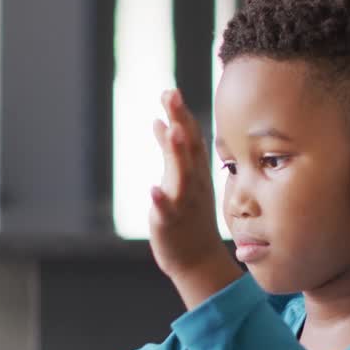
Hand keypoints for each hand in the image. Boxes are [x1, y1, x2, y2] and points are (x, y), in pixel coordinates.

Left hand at [150, 90, 241, 306]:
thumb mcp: (181, 178)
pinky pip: (167, 211)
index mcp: (194, 171)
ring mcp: (183, 203)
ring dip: (177, 153)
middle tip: (171, 95)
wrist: (197, 259)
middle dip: (180, 122)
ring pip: (181, 175)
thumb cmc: (189, 216)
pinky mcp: (170, 224)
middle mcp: (192, 183)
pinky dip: (160, 199)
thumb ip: (170, 150)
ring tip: (171, 131)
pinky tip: (152, 188)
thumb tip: (160, 120)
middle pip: (187, 149)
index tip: (171, 90)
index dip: (181, 114)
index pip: (191, 137)